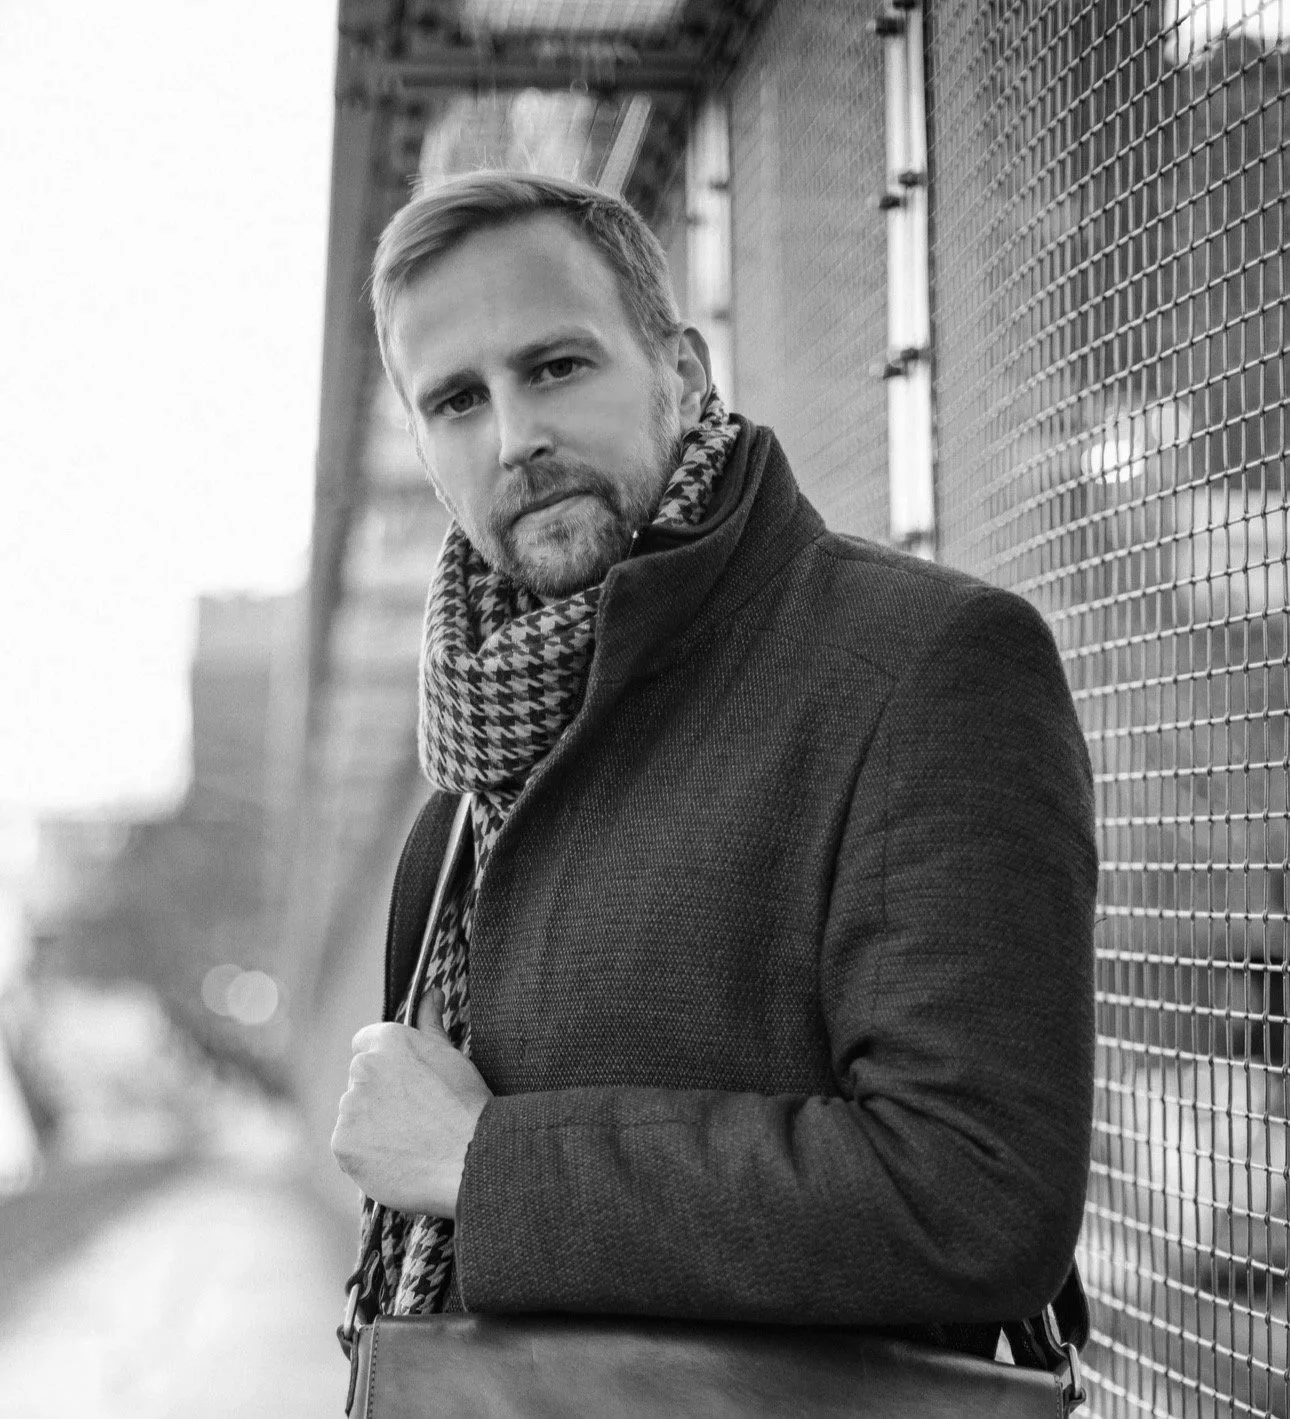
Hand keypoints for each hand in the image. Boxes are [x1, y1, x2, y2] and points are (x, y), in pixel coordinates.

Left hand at [331, 989, 492, 1216]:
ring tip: (407, 1140)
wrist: (469, 1157)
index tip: (402, 1083)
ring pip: (353, 1114)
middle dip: (377, 1095)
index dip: (385, 1064)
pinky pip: (348, 1147)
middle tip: (412, 1116)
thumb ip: (431, 1022)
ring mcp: (349, 1107)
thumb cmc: (466, 1104)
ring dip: (370, 1125)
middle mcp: (362, 1068)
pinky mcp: (342, 1144)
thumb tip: (432, 993)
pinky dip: (365, 1154)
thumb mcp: (451, 1055)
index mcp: (387, 1040)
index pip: (365, 1043)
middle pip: (359, 1081)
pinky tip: (395, 1158)